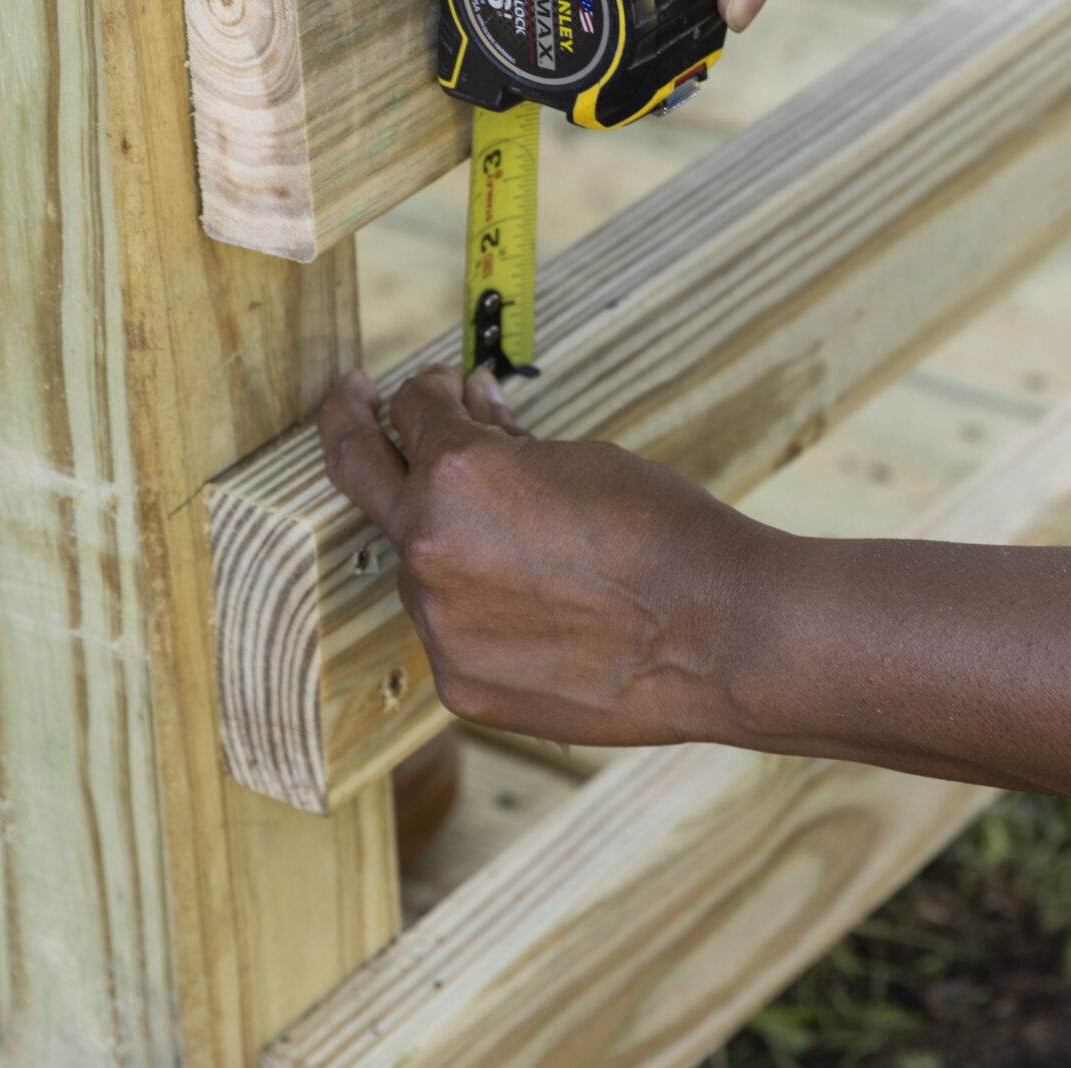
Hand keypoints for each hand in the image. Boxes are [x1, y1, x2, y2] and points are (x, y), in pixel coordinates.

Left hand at [316, 366, 785, 746]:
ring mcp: (437, 625)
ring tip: (521, 540)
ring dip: (448, 537)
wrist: (719, 633)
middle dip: (351, 422)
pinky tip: (543, 609)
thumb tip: (472, 408)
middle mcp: (426, 549)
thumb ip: (508, 440)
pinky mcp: (459, 685)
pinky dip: (481, 608)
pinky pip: (452, 629)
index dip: (432, 388)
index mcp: (457, 476)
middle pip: (362, 473)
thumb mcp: (583, 460)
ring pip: (419, 562)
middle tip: (351, 396)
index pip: (414, 409)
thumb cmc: (663, 531)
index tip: (444, 387)